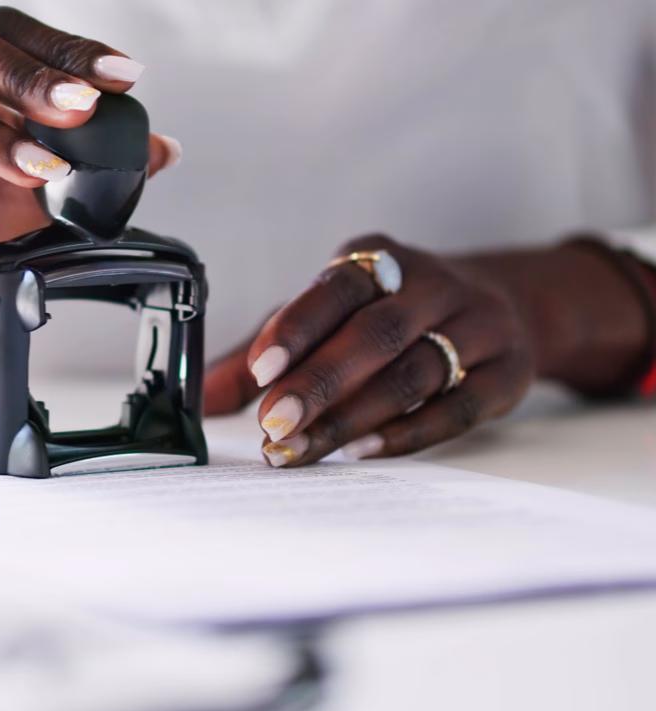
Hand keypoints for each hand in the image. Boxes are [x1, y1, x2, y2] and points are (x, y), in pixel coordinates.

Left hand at [203, 233, 650, 466]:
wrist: (506, 305)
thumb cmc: (391, 313)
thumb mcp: (328, 316)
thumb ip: (263, 353)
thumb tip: (199, 400)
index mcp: (378, 260)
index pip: (336, 289)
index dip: (297, 328)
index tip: (260, 370)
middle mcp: (433, 285)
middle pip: (375, 335)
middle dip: (320, 383)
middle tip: (275, 424)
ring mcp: (479, 326)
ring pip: (414, 374)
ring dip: (353, 417)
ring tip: (303, 448)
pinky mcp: (510, 372)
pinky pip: (459, 408)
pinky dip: (409, 432)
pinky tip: (363, 450)